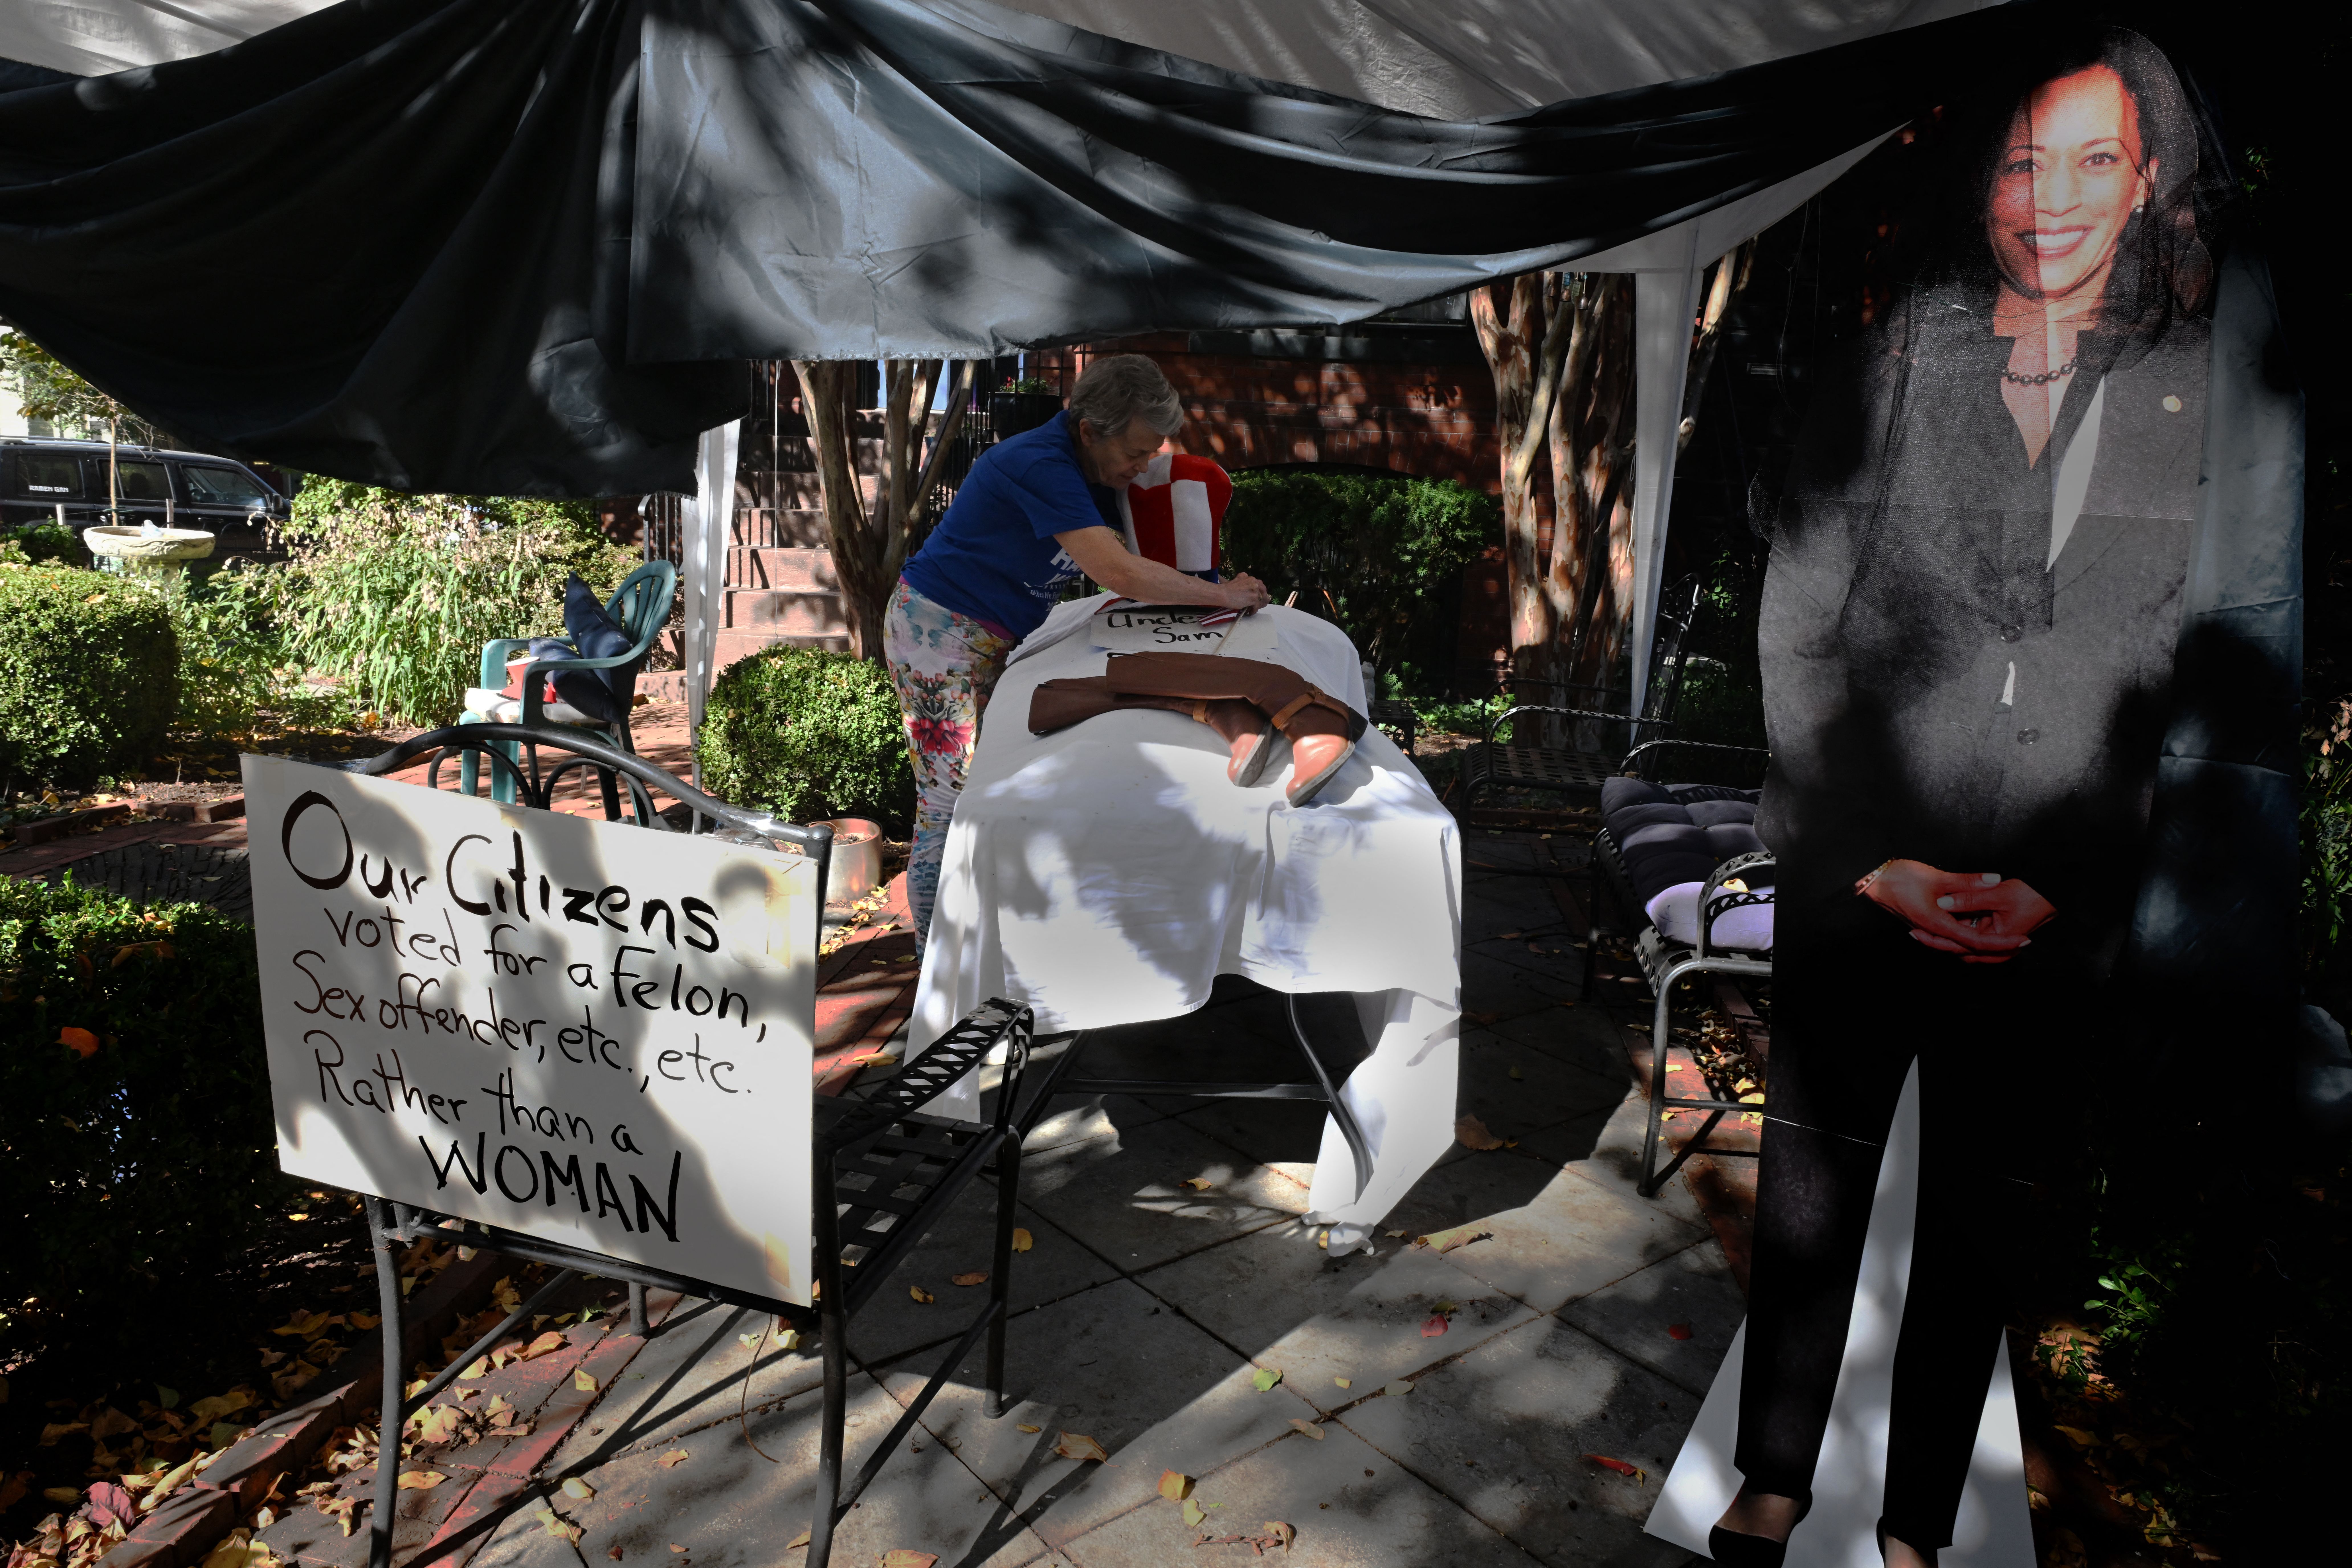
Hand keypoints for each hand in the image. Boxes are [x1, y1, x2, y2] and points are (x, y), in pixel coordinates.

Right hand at [1220, 573, 1269, 611]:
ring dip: (1257, 605)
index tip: (1255, 596)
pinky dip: (1254, 610)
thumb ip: (1244, 582)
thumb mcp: (1237, 580)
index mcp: (1250, 578)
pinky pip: (1257, 606)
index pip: (1259, 584)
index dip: (1258, 591)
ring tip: (1253, 609)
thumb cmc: (1227, 589)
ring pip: (1261, 599)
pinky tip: (1249, 612)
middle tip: (1256, 603)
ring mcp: (1255, 590)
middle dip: (1261, 597)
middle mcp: (1254, 582)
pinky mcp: (1253, 598)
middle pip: (1263, 591)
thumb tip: (1247, 590)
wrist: (1222, 594)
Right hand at [1857, 860, 2055, 962]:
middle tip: (2020, 940)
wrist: (1871, 881)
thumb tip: (1995, 879)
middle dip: (1997, 946)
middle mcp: (1934, 931)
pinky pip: (1951, 931)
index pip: (1977, 941)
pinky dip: (1967, 929)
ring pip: (1960, 940)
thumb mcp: (1937, 877)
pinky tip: (1976, 920)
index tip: (2023, 941)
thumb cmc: (1899, 878)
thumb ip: (1967, 881)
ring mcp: (1928, 928)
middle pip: (1970, 946)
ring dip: (1981, 938)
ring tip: (2004, 932)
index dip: (2002, 943)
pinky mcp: (1925, 921)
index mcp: (1938, 924)